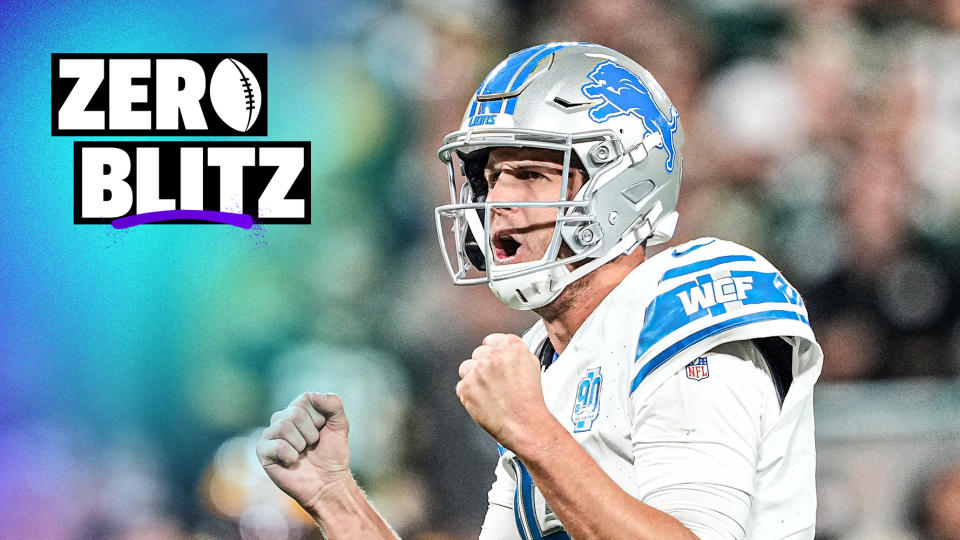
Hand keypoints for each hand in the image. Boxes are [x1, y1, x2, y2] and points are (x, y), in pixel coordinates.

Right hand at [256, 392, 352, 511]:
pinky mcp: (263, 452)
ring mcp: (270, 434)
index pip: (306, 399)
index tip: (322, 431)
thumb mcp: (340, 425)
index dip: (320, 418)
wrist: (327, 483)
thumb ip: (333, 404)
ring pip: (284, 426)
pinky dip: (292, 456)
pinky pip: (278, 446)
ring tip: (302, 453)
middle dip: (311, 433)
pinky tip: (293, 462)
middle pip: (295, 413)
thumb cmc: (332, 454)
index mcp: (298, 408)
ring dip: (301, 444)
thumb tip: (313, 394)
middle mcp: (281, 418)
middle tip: (312, 445)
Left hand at [456, 333, 553, 450]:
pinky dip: (469, 395)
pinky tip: (484, 402)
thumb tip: (502, 351)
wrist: (525, 423)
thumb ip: (515, 353)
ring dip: (473, 378)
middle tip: (494, 383)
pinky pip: (462, 387)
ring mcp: (478, 370)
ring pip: (466, 368)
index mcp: (511, 346)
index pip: (491, 340)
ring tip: (488, 393)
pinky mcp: (466, 386)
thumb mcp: (532, 365)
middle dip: (483, 367)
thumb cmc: (530, 400)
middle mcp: (493, 355)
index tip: (493, 362)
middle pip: (478, 354)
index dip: (492, 352)